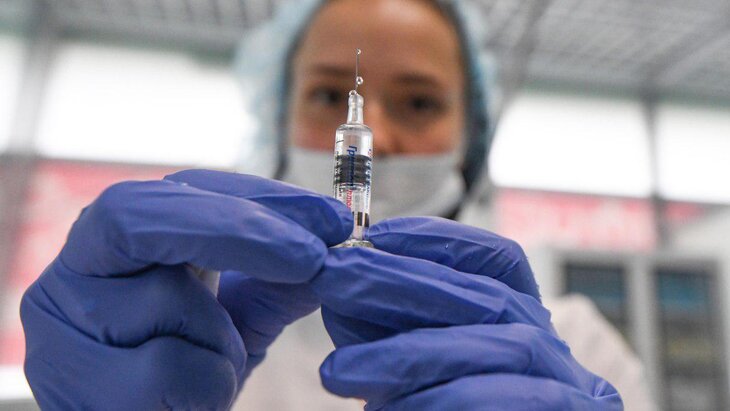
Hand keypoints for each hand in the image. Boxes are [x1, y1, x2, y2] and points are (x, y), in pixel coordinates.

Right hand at [21, 170, 351, 409]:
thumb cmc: (187, 371)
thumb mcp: (237, 316)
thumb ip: (277, 280)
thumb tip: (333, 244)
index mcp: (121, 237)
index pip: (184, 188)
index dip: (260, 198)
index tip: (330, 219)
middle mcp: (78, 265)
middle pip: (141, 216)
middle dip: (240, 232)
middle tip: (312, 257)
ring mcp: (60, 320)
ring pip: (165, 299)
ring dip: (224, 338)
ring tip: (217, 364)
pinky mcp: (64, 381)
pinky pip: (167, 368)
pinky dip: (208, 385)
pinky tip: (190, 401)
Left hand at [311, 217, 621, 409]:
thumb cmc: (431, 410)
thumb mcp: (409, 372)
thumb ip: (386, 334)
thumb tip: (342, 294)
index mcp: (521, 328)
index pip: (499, 261)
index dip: (440, 240)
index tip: (378, 234)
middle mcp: (553, 350)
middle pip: (491, 297)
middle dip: (405, 283)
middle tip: (333, 278)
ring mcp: (571, 387)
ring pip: (503, 347)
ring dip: (413, 354)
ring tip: (338, 370)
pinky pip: (506, 399)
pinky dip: (440, 399)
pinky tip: (385, 408)